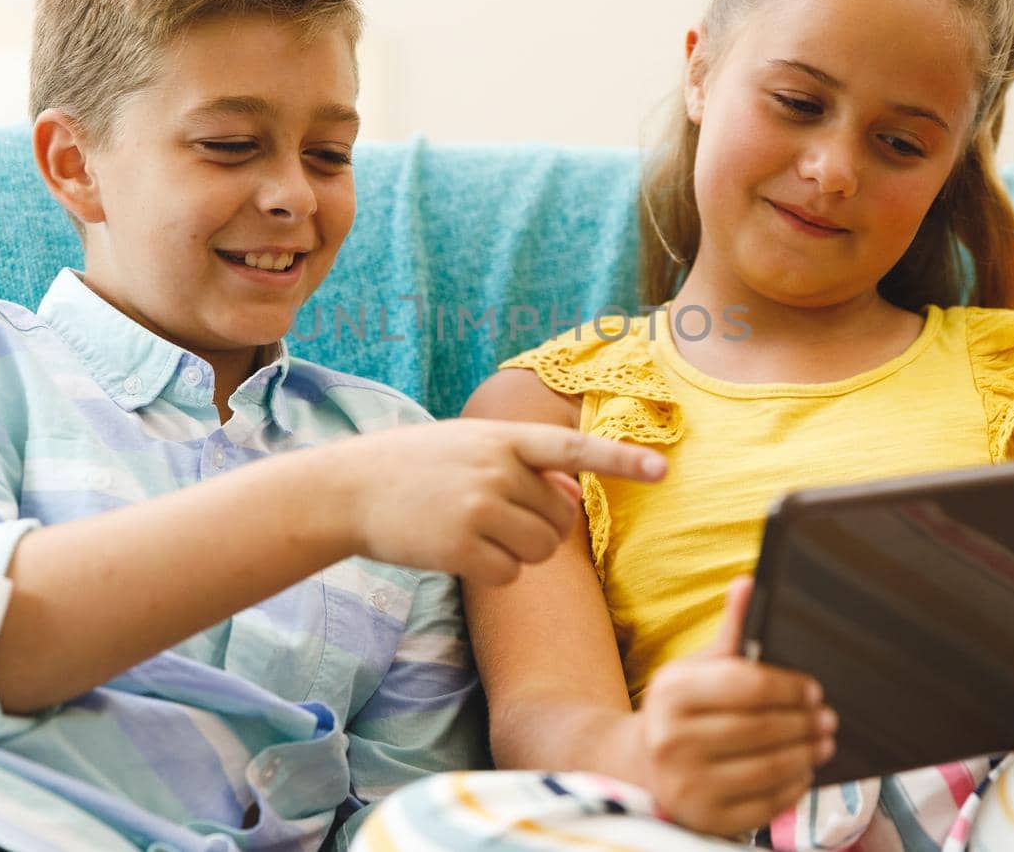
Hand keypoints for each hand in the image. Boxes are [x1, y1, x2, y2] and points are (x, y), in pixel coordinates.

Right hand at [335, 419, 664, 584]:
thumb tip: (570, 494)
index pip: (574, 449)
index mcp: (504, 438)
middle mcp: (498, 469)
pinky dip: (492, 573)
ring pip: (542, 550)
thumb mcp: (471, 446)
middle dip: (541, 528)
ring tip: (474, 532)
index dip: (621, 460)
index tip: (662, 469)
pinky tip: (458, 553)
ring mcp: (480, 508)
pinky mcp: (462, 547)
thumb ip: (522, 463)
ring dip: (518, 553)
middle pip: (562, 520)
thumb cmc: (417, 467)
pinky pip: (510, 574)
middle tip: (494, 518)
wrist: (350, 488)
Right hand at [632, 576, 835, 835]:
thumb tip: (750, 582)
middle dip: (805, 723)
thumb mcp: (696, 668)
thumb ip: (729, 630)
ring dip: (805, 755)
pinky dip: (791, 788)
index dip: (790, 687)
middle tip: (829, 719)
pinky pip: (764, 804)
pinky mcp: (704, 818)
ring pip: (768, 768)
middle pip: (763, 728)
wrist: (638, 767)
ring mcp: (687, 784)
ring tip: (822, 744)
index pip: (749, 686)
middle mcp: (672, 739)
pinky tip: (801, 772)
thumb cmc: (679, 711)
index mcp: (673, 693)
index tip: (814, 690)